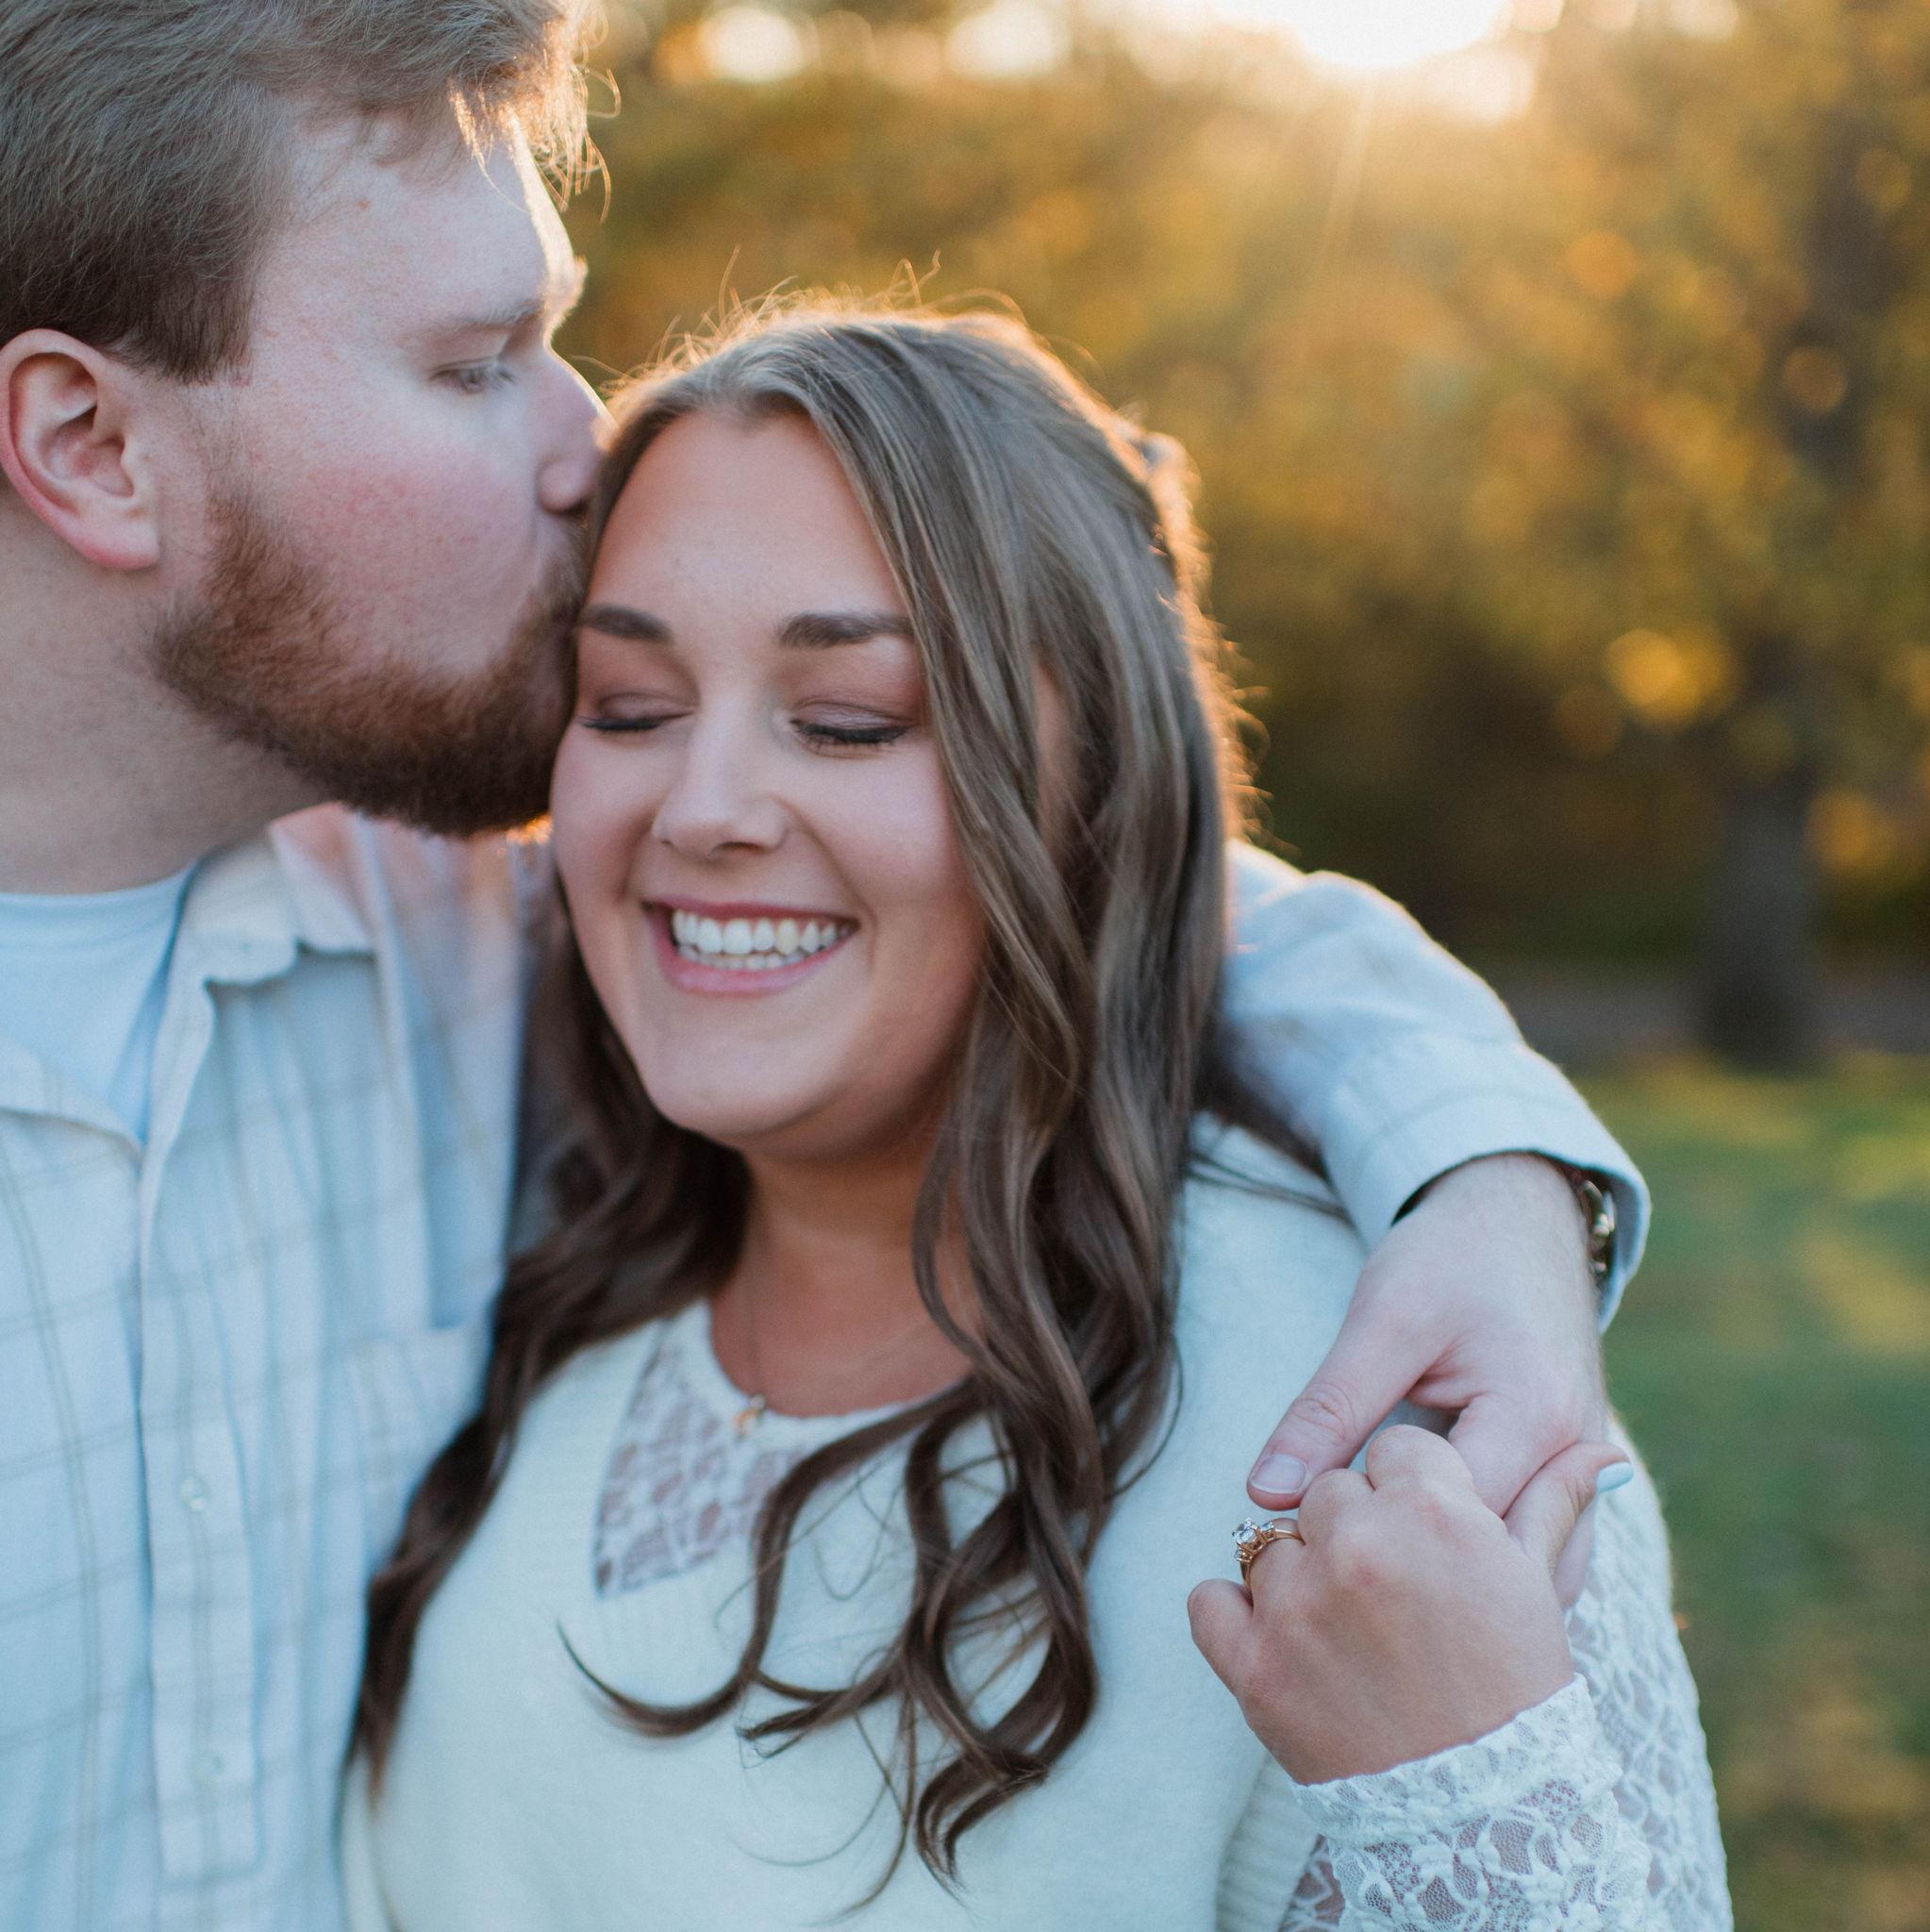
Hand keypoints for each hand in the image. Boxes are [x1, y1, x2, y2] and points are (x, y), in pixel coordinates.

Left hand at [1190, 1426, 1628, 1784]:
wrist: (1480, 1819)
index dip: (1411, 1489)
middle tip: (1390, 1587)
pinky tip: (1279, 1636)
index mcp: (1435, 1512)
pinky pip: (1209, 1600)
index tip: (1423, 1531)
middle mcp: (1359, 1544)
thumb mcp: (1535, 1587)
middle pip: (1330, 1490)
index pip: (1395, 1449)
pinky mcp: (1253, 1664)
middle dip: (1355, 1527)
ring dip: (1299, 1573)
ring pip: (1270, 1541)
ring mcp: (1298, 1605)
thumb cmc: (1517, 1691)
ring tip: (1347, 1626)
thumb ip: (1553, 1503)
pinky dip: (1233, 1614)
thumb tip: (1604, 1455)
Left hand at [1245, 1152, 1606, 1603]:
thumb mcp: (1381, 1319)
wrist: (1520, 1217)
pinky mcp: (1569, 1478)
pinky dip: (1488, 1574)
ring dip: (1467, 1597)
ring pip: (1535, 1581)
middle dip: (1427, 1591)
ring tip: (1382, 1601)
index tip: (1308, 1545)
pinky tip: (1427, 1584)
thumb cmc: (1452, 1256)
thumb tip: (1265, 1494)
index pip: (1451, 1528)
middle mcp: (1577, 1461)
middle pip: (1503, 1573)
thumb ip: (1329, 1408)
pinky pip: (1539, 1553)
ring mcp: (1584, 1475)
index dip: (1375, 1544)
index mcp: (1532, 1419)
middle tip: (1339, 1595)